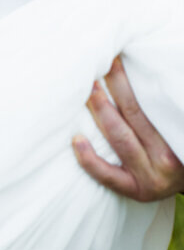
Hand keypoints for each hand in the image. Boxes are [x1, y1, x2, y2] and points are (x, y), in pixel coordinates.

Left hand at [72, 55, 183, 200]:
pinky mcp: (135, 192)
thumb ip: (160, 104)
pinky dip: (89, 159)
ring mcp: (150, 178)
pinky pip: (108, 176)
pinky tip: (76, 139)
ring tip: (85, 90)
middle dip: (111, 87)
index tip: (112, 58)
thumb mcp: (175, 124)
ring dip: (99, 111)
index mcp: (176, 136)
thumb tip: (138, 66)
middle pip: (132, 114)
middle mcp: (165, 158)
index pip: (145, 102)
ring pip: (118, 139)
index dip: (125, 80)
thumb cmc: (175, 142)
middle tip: (93, 66)